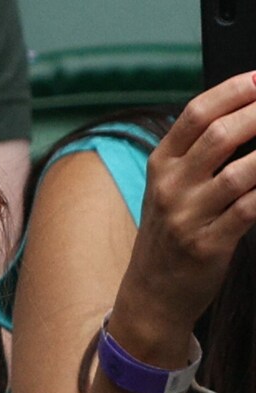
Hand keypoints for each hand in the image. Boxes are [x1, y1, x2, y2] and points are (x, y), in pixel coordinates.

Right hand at [118, 72, 255, 337]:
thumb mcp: (168, 191)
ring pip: (242, 172)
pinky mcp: (208, 245)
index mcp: (161, 166)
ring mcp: (188, 218)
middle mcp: (171, 189)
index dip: (235, 90)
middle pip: (221, 135)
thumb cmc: (170, 237)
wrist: (151, 296)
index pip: (197, 113)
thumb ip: (196, 155)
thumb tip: (246, 115)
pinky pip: (249, 208)